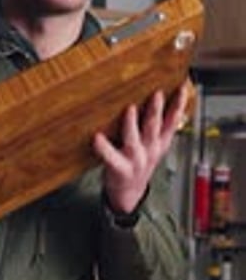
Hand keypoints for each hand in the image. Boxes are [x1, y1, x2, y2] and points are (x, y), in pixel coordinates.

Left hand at [92, 83, 188, 213]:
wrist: (129, 193)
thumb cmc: (138, 163)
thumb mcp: (155, 146)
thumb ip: (157, 126)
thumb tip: (158, 96)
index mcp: (160, 143)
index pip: (173, 121)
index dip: (179, 104)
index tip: (182, 87)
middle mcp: (149, 150)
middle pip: (154, 127)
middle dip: (156, 110)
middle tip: (157, 93)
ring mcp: (135, 160)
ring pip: (134, 139)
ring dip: (132, 124)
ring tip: (130, 109)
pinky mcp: (119, 168)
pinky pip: (110, 157)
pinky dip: (104, 148)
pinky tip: (97, 137)